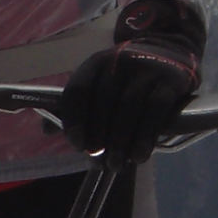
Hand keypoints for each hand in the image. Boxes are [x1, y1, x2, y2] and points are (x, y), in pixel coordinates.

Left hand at [58, 0, 204, 156]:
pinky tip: (138, 156)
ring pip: (128, 109)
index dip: (74, 120)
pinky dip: (144, 137)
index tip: (77, 145)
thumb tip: (46, 131)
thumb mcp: (100, 82)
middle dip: (98, 138)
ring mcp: (145, 69)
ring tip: (116, 165)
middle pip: (102, 103)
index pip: (77, 91)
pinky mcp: (169, 80)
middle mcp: (118, 62)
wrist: (170, 53)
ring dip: (119, 143)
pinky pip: (155, 111)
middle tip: (98, 163)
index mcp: (95, 64)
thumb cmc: (128, 78)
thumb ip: (78, 106)